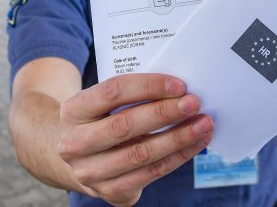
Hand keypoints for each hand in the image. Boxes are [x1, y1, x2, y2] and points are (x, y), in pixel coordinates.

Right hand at [57, 73, 213, 205]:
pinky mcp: (110, 191)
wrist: (77, 156)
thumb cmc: (99, 120)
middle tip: (194, 103)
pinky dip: (178, 156)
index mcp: (73, 111)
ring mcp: (91, 172)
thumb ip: (129, 95)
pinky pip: (151, 173)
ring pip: (141, 154)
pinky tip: (195, 143)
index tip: (178, 85)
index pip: (112, 92)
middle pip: (125, 125)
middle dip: (165, 113)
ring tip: (203, 124)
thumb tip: (177, 89)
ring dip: (178, 138)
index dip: (148, 86)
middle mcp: (75, 144)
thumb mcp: (101, 103)